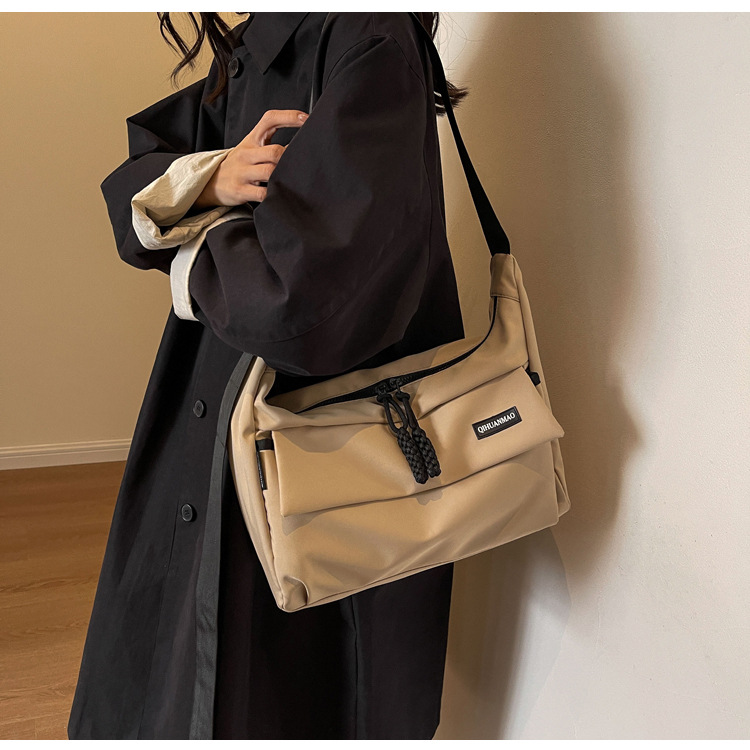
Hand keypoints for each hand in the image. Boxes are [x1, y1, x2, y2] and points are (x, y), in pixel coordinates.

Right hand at [193, 109, 308, 209]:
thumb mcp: (251, 148)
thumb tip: (300, 144)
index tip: (306, 119)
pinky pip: (263, 194)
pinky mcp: (240, 190)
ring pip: (270, 172)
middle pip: (274, 151)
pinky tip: (279, 195)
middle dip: (289, 158)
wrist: (211, 182)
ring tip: (291, 180)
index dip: (289, 117)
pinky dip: (274, 195)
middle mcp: (246, 153)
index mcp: (251, 140)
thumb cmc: (240, 165)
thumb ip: (271, 144)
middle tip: (298, 164)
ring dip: (283, 176)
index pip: (269, 120)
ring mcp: (242, 172)